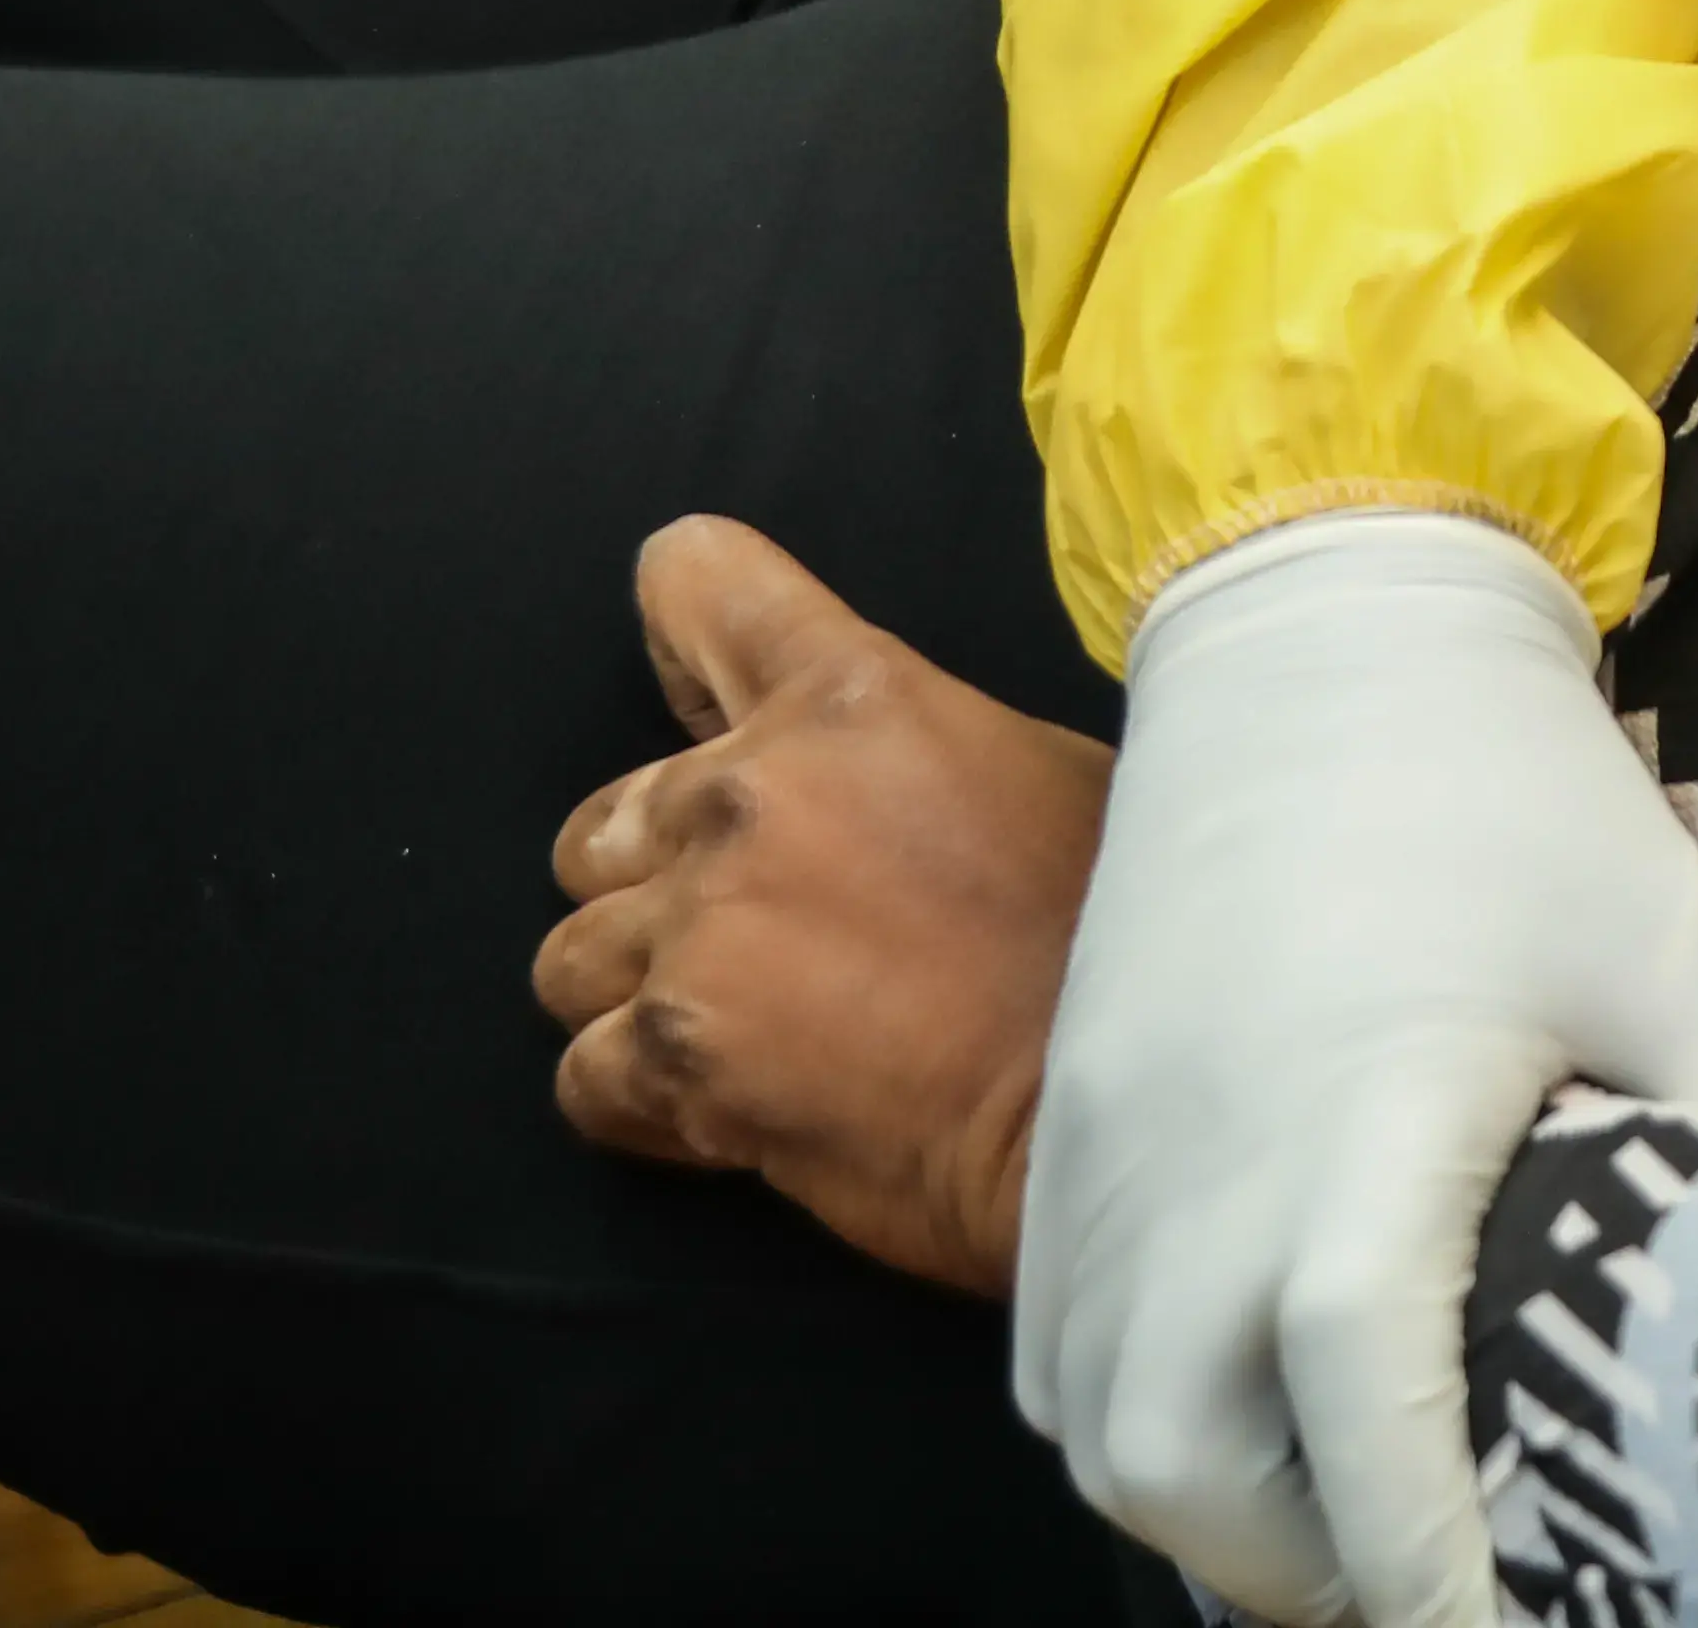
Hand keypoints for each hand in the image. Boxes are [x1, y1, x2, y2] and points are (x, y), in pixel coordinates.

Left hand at [538, 517, 1106, 1296]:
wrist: (1128, 1097)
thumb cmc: (1117, 935)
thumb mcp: (1041, 771)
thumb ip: (913, 748)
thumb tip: (870, 780)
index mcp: (848, 693)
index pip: (695, 582)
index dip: (682, 643)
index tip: (701, 708)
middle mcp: (749, 793)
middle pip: (600, 825)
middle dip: (656, 884)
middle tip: (757, 941)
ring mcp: (699, 926)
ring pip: (569, 961)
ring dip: (642, 999)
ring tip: (742, 1039)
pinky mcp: (674, 1053)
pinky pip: (584, 1077)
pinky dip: (643, 1103)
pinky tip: (732, 1115)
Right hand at [1013, 510, 1697, 1627]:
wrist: (1324, 636)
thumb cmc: (1529, 808)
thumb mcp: (1688, 980)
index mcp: (1375, 1127)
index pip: (1372, 1424)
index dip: (1442, 1576)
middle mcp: (1202, 1165)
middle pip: (1194, 1476)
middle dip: (1323, 1573)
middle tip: (1449, 1569)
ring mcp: (1106, 1154)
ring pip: (1107, 1440)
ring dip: (1229, 1511)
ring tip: (1361, 1507)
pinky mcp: (1062, 1132)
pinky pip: (1057, 1360)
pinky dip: (1142, 1427)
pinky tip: (1255, 1412)